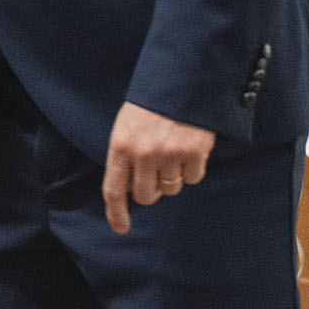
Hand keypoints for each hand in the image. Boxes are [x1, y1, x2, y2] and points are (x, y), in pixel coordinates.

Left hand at [101, 101, 214, 234]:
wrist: (180, 80)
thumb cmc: (150, 105)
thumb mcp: (126, 126)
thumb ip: (125, 156)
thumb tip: (130, 189)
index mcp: (120, 145)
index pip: (114, 188)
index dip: (116, 212)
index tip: (120, 228)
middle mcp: (143, 153)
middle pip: (146, 196)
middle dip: (151, 190)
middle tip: (155, 170)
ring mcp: (170, 154)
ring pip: (171, 188)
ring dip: (172, 177)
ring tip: (171, 151)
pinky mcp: (194, 152)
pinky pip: (193, 178)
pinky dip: (192, 168)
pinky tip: (188, 148)